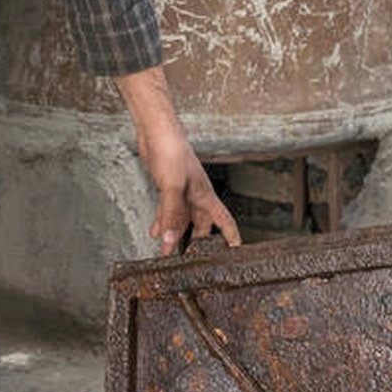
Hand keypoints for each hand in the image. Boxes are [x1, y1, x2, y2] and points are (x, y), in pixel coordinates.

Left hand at [137, 124, 240, 255]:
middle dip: (200, 242)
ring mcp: (182, 191)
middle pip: (203, 224)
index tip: (236, 252)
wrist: (156, 132)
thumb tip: (169, 241)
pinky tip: (156, 231)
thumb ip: (171, 215)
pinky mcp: (167, 187)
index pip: (225, 221)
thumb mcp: (172, 187)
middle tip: (193, 259)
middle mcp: (196, 195)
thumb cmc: (172, 152)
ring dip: (177, 234)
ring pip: (184, 219)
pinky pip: (168, 211)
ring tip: (169, 250)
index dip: (232, 237)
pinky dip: (163, 222)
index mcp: (205, 196)